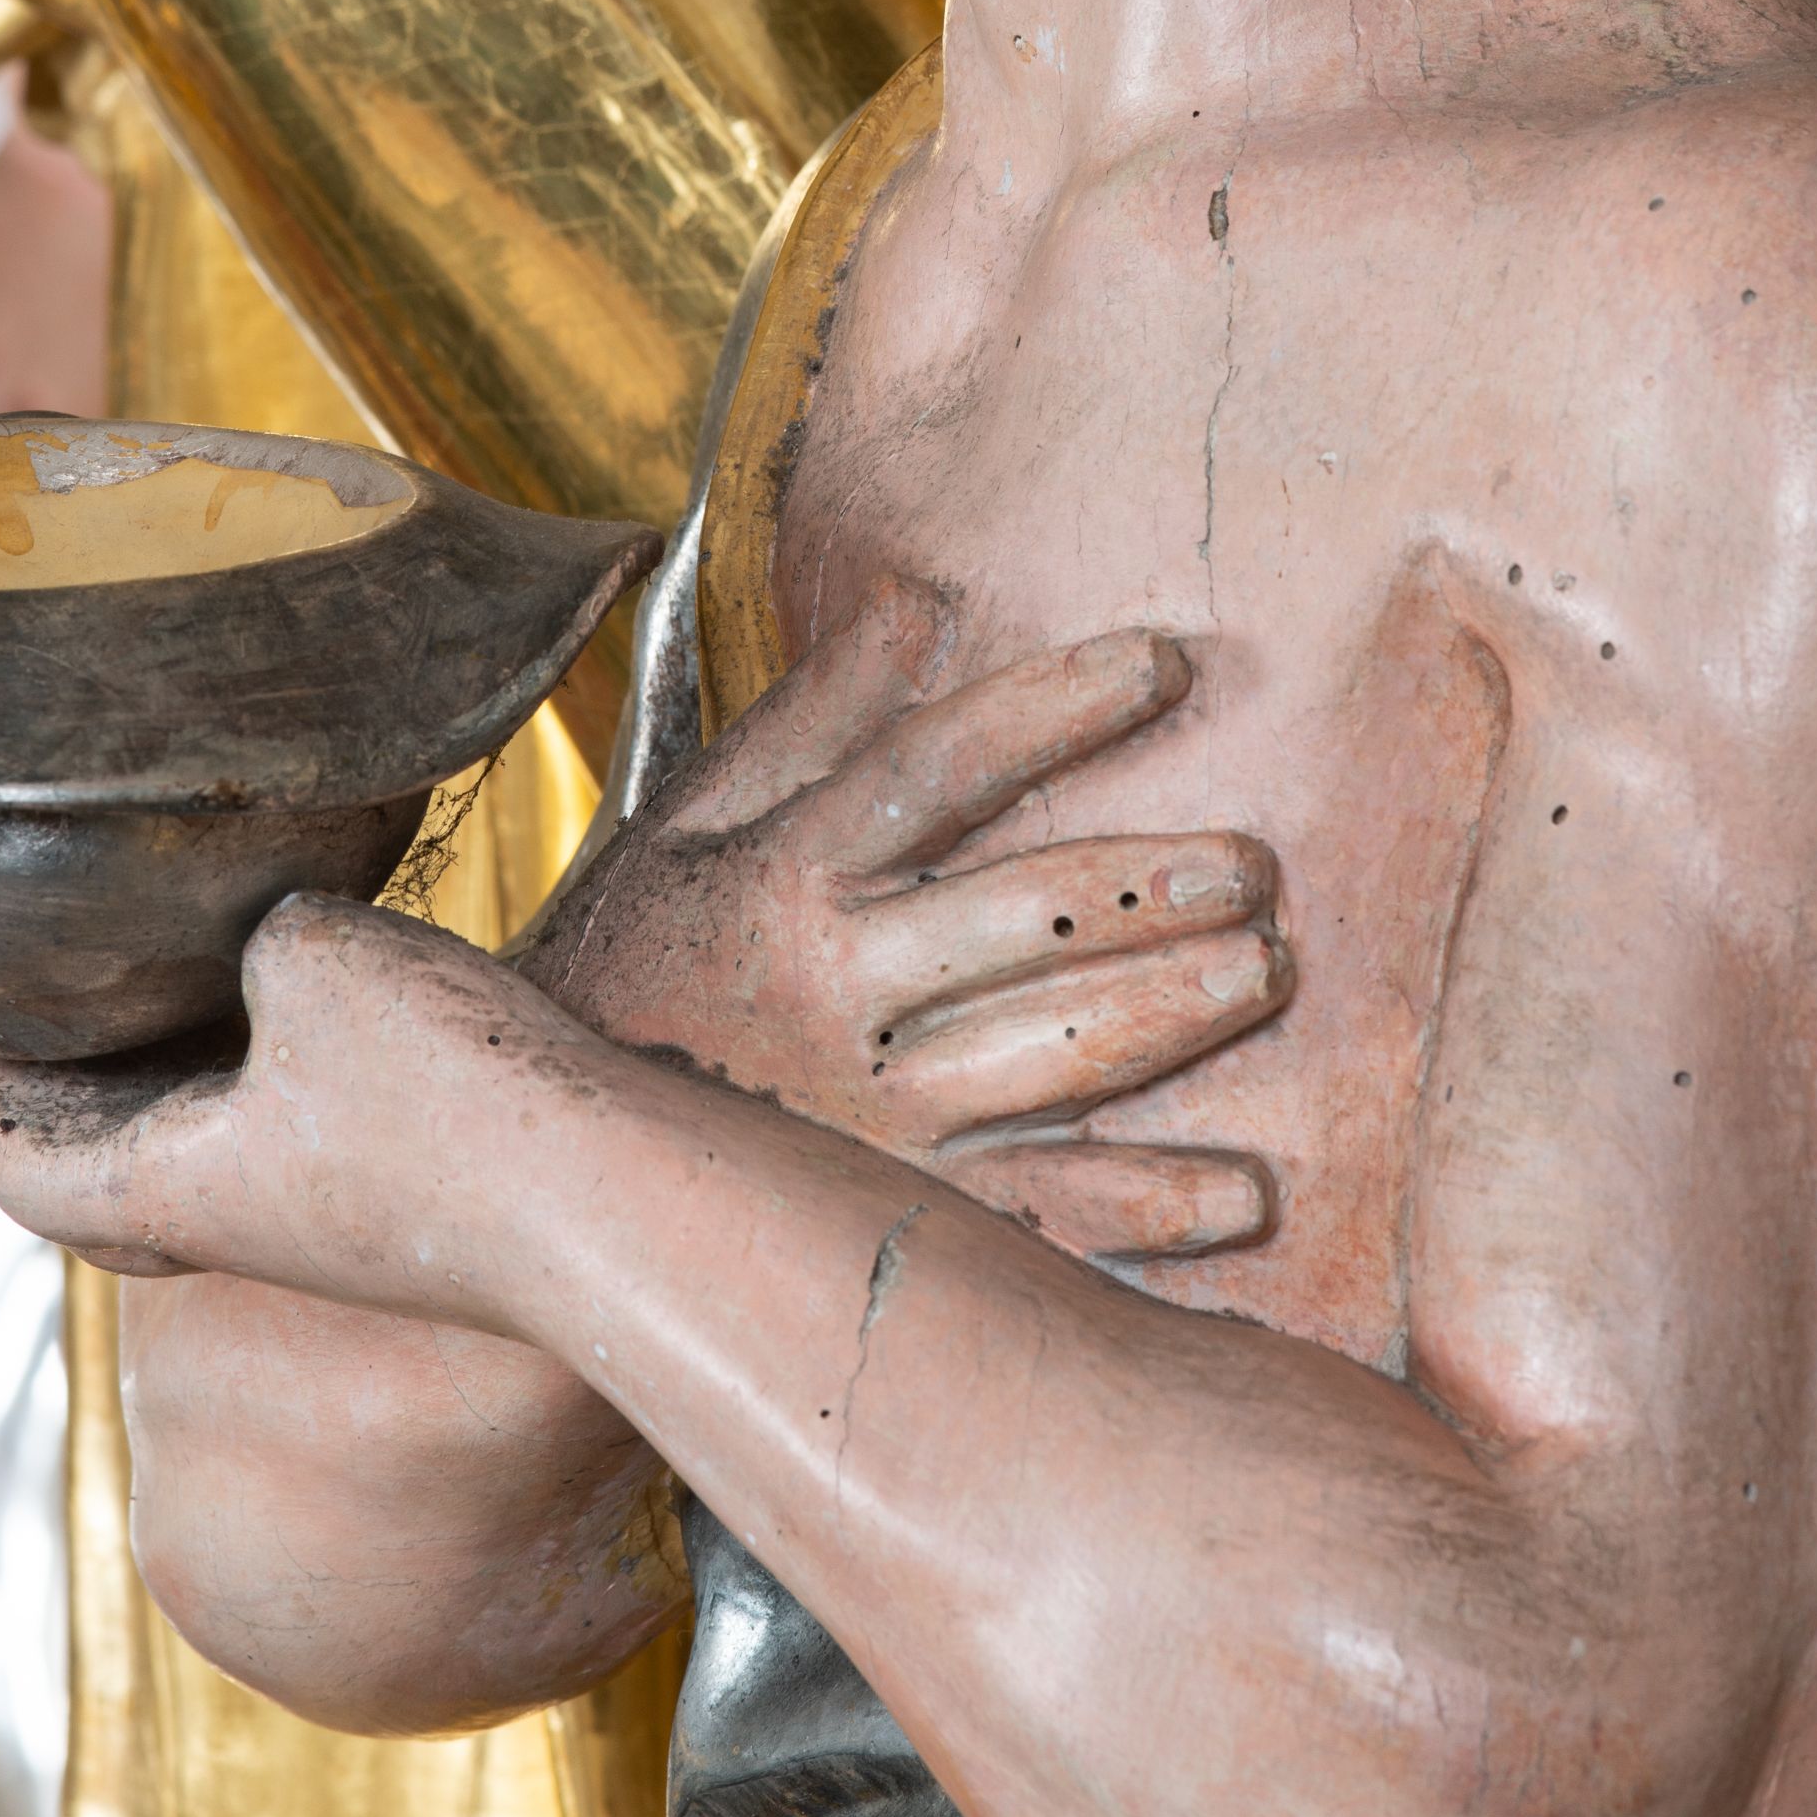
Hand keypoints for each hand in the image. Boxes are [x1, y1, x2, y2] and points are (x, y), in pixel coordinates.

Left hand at [0, 898, 554, 1311]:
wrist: (612, 1201)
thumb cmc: (451, 1102)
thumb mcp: (318, 958)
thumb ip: (262, 930)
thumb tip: (273, 939)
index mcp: (176, 1192)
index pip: (15, 1168)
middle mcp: (245, 1225)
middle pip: (114, 1170)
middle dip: (92, 1077)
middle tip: (96, 983)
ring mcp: (336, 1225)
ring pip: (224, 1148)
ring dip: (207, 1066)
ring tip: (223, 961)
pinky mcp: (419, 1208)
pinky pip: (320, 1136)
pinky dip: (305, 1066)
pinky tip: (359, 986)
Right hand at [516, 580, 1291, 1257]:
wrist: (551, 1168)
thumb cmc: (641, 970)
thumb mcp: (695, 827)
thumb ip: (815, 719)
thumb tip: (920, 597)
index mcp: (787, 877)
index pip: (938, 769)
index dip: (1052, 709)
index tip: (1164, 663)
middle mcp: (836, 993)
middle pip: (1020, 919)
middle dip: (1146, 884)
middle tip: (1253, 863)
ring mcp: (877, 1118)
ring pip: (1050, 1053)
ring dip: (1170, 1013)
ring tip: (1265, 969)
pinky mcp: (907, 1220)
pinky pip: (1046, 1216)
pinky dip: (1150, 1211)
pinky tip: (1247, 1193)